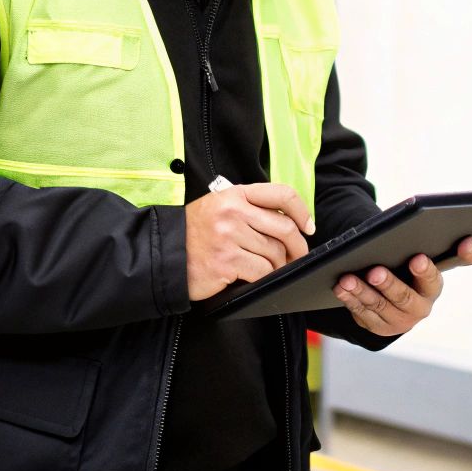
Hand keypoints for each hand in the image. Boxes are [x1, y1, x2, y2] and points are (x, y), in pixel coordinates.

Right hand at [184, 183, 312, 300]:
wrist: (163, 254)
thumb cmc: (194, 234)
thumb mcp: (220, 208)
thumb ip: (249, 209)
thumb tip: (288, 223)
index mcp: (235, 194)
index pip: (281, 194)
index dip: (301, 211)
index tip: (308, 226)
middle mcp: (233, 212)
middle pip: (284, 228)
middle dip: (297, 246)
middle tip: (298, 256)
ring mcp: (229, 236)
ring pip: (274, 252)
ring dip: (278, 265)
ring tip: (271, 268)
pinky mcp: (226, 261)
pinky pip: (261, 271)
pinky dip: (265, 277)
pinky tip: (256, 276)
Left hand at [332, 236, 471, 336]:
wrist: (388, 304)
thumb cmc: (400, 269)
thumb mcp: (409, 256)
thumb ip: (416, 239)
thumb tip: (410, 217)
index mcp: (438, 277)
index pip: (464, 260)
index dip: (468, 250)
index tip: (461, 240)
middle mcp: (425, 302)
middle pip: (409, 295)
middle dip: (391, 284)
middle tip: (375, 272)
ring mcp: (403, 319)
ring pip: (382, 306)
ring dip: (362, 292)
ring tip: (347, 279)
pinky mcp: (382, 328)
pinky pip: (365, 314)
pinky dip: (351, 300)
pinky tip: (341, 288)